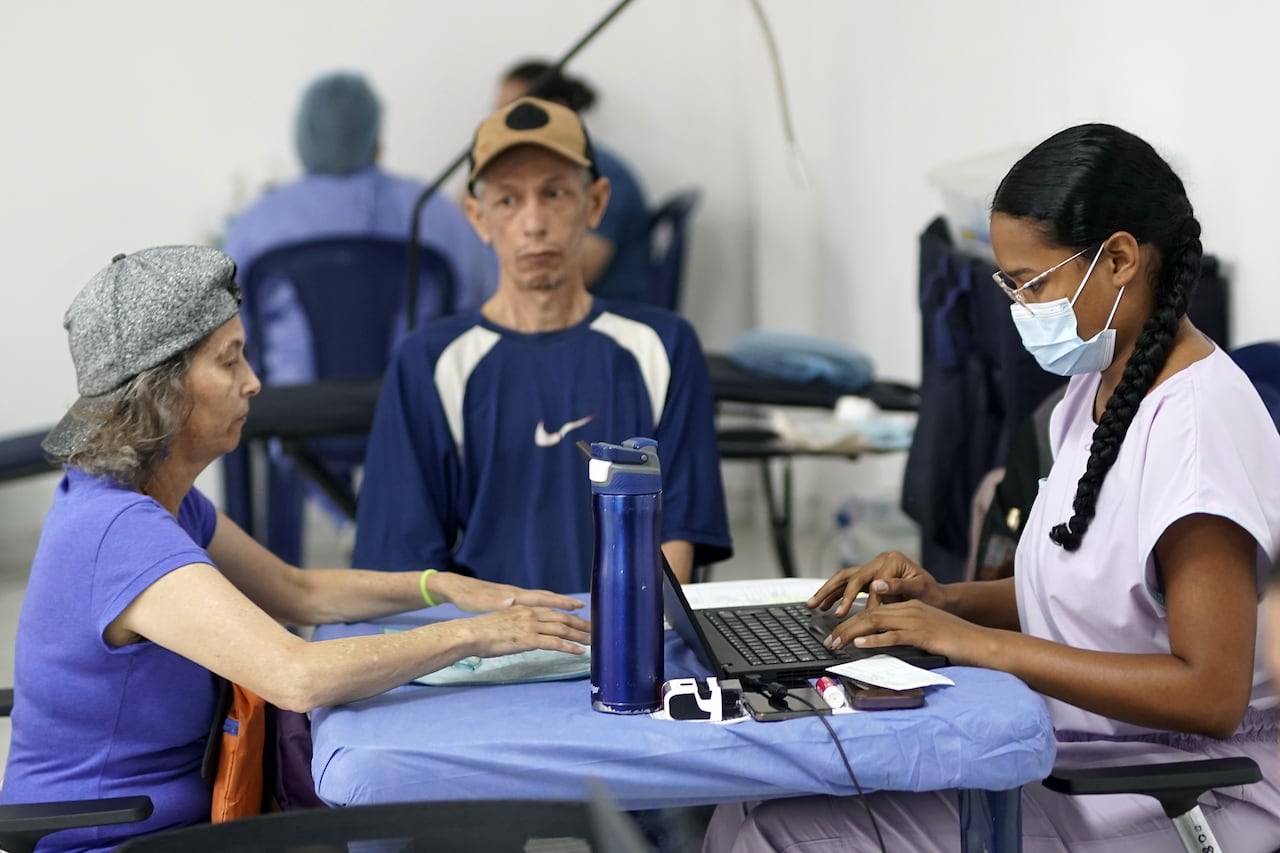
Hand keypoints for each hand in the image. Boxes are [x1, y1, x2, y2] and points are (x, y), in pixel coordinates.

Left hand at [433, 572, 585, 614]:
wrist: (458, 589)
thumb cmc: (470, 598)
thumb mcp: (483, 602)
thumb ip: (499, 602)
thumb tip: (512, 600)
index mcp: (515, 597)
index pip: (543, 599)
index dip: (561, 603)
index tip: (577, 606)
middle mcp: (519, 596)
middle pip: (548, 600)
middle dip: (566, 605)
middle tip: (584, 611)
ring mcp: (516, 598)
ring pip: (543, 602)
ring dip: (559, 608)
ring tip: (575, 613)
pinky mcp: (510, 602)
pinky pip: (535, 605)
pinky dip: (547, 608)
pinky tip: (551, 615)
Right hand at [463, 606, 591, 656]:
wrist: (472, 633)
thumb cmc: (482, 631)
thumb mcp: (503, 622)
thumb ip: (517, 624)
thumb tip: (523, 632)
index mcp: (525, 608)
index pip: (552, 611)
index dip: (568, 615)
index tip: (580, 619)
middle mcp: (531, 614)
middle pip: (561, 618)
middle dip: (579, 624)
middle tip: (593, 629)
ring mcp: (531, 626)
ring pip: (562, 630)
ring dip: (579, 636)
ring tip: (591, 641)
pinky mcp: (529, 639)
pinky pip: (555, 643)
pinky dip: (569, 647)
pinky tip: (578, 651)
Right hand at [807, 551, 946, 616]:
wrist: (940, 596)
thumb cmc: (932, 594)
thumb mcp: (919, 589)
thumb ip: (898, 586)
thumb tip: (876, 584)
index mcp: (890, 561)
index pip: (866, 581)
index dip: (855, 599)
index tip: (848, 617)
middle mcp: (879, 561)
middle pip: (847, 575)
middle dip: (829, 591)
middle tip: (814, 604)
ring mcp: (874, 569)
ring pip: (844, 579)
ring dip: (828, 592)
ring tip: (812, 605)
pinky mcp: (872, 578)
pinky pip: (849, 586)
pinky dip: (837, 595)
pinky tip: (826, 605)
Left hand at [826, 598, 989, 665]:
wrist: (980, 643)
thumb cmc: (955, 641)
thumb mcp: (924, 633)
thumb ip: (903, 635)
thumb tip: (880, 644)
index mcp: (908, 607)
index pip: (872, 612)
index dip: (850, 623)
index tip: (835, 635)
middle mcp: (909, 609)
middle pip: (868, 615)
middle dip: (844, 628)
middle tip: (827, 641)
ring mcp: (916, 620)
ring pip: (876, 622)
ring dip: (851, 634)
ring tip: (835, 644)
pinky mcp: (923, 634)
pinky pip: (894, 635)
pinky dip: (874, 639)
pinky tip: (860, 644)